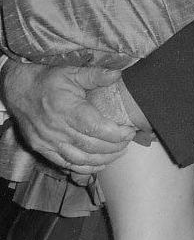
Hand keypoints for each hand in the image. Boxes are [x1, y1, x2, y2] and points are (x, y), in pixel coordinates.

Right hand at [1, 62, 133, 173]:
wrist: (18, 89)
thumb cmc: (47, 80)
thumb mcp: (71, 72)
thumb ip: (95, 75)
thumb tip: (117, 74)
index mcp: (68, 110)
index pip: (96, 128)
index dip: (116, 134)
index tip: (130, 131)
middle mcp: (57, 129)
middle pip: (91, 146)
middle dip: (114, 147)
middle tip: (127, 142)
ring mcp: (48, 141)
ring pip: (80, 159)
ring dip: (102, 160)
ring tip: (118, 153)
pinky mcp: (41, 148)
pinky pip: (64, 163)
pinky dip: (83, 167)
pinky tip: (98, 165)